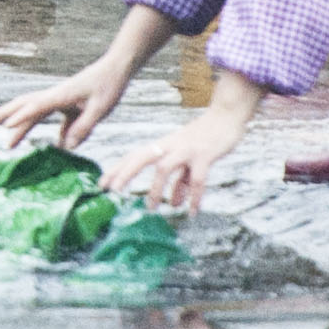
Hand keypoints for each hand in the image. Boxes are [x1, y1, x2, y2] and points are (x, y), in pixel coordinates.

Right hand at [0, 52, 142, 155]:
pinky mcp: (65, 103)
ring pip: (30, 108)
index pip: (36, 106)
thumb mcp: (101, 109)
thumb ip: (83, 127)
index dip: (21, 117)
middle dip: (2, 114)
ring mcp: (57, 98)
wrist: (116, 68)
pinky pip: (47, 116)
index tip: (5, 128)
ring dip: (14, 121)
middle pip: (23, 104)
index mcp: (61, 95)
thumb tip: (65, 148)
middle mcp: (54, 95)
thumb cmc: (109, 85)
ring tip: (3, 138)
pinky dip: (42, 128)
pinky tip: (51, 147)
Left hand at [102, 82, 261, 217]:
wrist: (226, 116)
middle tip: (113, 191)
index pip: (134, 155)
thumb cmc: (204, 138)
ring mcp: (186, 149)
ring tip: (152, 209)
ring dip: (156, 188)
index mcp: (163, 145)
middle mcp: (170, 145)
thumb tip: (174, 203)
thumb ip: (180, 181)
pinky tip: (192, 212)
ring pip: (164, 167)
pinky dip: (194, 197)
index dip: (118, 169)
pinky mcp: (204, 155)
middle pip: (141, 156)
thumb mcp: (188, 159)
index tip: (102, 184)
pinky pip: (197, 179)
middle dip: (125, 173)